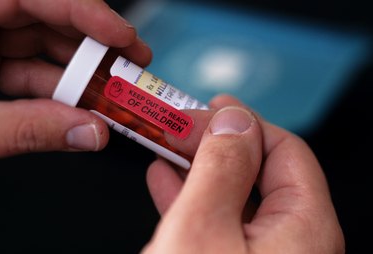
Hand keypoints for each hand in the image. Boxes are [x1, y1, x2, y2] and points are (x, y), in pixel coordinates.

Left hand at [0, 0, 151, 156]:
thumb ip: (28, 128)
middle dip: (92, 48)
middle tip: (129, 69)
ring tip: (109, 97)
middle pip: (47, 21)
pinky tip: (77, 108)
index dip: (86, 11)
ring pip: (40, 48)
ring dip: (78, 76)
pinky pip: (25, 69)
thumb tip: (89, 133)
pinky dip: (54, 90)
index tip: (123, 36)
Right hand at [142, 95, 344, 253]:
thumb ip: (222, 168)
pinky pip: (220, 222)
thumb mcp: (202, 228)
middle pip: (259, 170)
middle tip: (180, 125)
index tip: (199, 110)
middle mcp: (295, 243)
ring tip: (168, 146)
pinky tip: (167, 181)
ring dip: (197, 166)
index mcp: (304, 229)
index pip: (284, 149)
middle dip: (213, 142)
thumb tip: (233, 122)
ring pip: (234, 195)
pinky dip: (192, 198)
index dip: (239, 122)